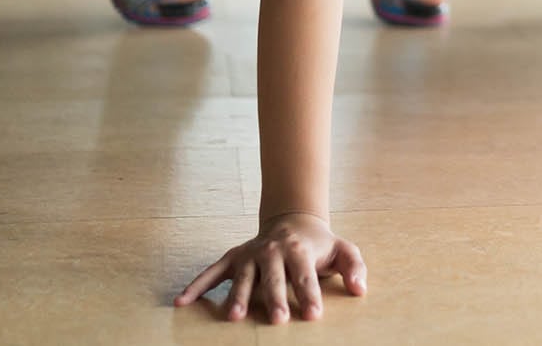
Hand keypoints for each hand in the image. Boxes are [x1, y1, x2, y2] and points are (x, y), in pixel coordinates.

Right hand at [175, 212, 367, 323]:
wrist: (293, 220)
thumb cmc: (319, 245)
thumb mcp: (343, 250)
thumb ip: (354, 267)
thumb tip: (360, 289)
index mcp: (299, 251)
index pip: (306, 276)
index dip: (310, 295)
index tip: (313, 315)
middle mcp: (272, 252)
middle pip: (274, 278)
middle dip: (275, 298)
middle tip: (278, 320)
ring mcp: (250, 255)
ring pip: (243, 277)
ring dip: (238, 296)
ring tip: (233, 317)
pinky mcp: (232, 258)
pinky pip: (212, 272)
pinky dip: (196, 285)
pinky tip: (181, 302)